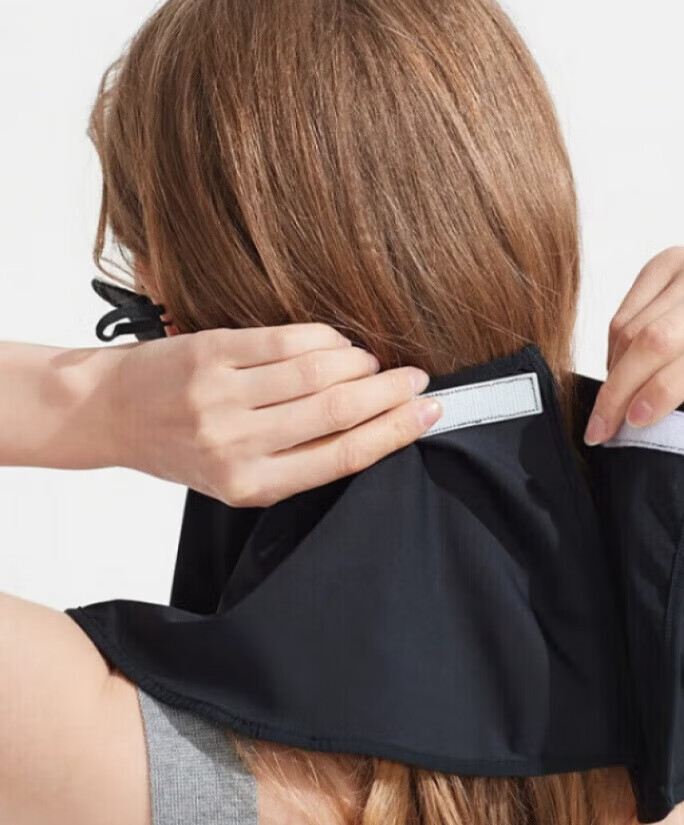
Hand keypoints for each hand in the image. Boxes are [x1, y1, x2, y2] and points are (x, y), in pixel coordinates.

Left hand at [95, 323, 436, 504]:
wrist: (112, 414)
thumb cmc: (180, 446)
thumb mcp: (237, 476)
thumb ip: (295, 460)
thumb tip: (372, 429)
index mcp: (252, 486)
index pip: (342, 457)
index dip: (395, 432)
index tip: (429, 413)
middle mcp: (238, 445)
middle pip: (339, 412)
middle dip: (390, 393)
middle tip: (418, 380)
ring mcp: (223, 397)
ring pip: (319, 372)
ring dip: (360, 362)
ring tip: (373, 363)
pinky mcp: (211, 353)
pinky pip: (287, 340)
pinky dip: (324, 338)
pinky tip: (337, 343)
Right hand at [585, 249, 683, 443]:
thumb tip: (648, 414)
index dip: (664, 390)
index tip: (634, 421)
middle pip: (661, 336)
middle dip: (622, 386)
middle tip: (601, 423)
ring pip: (637, 324)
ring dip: (615, 370)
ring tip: (615, 399)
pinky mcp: (674, 260)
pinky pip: (628, 307)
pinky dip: (615, 344)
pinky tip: (622, 366)